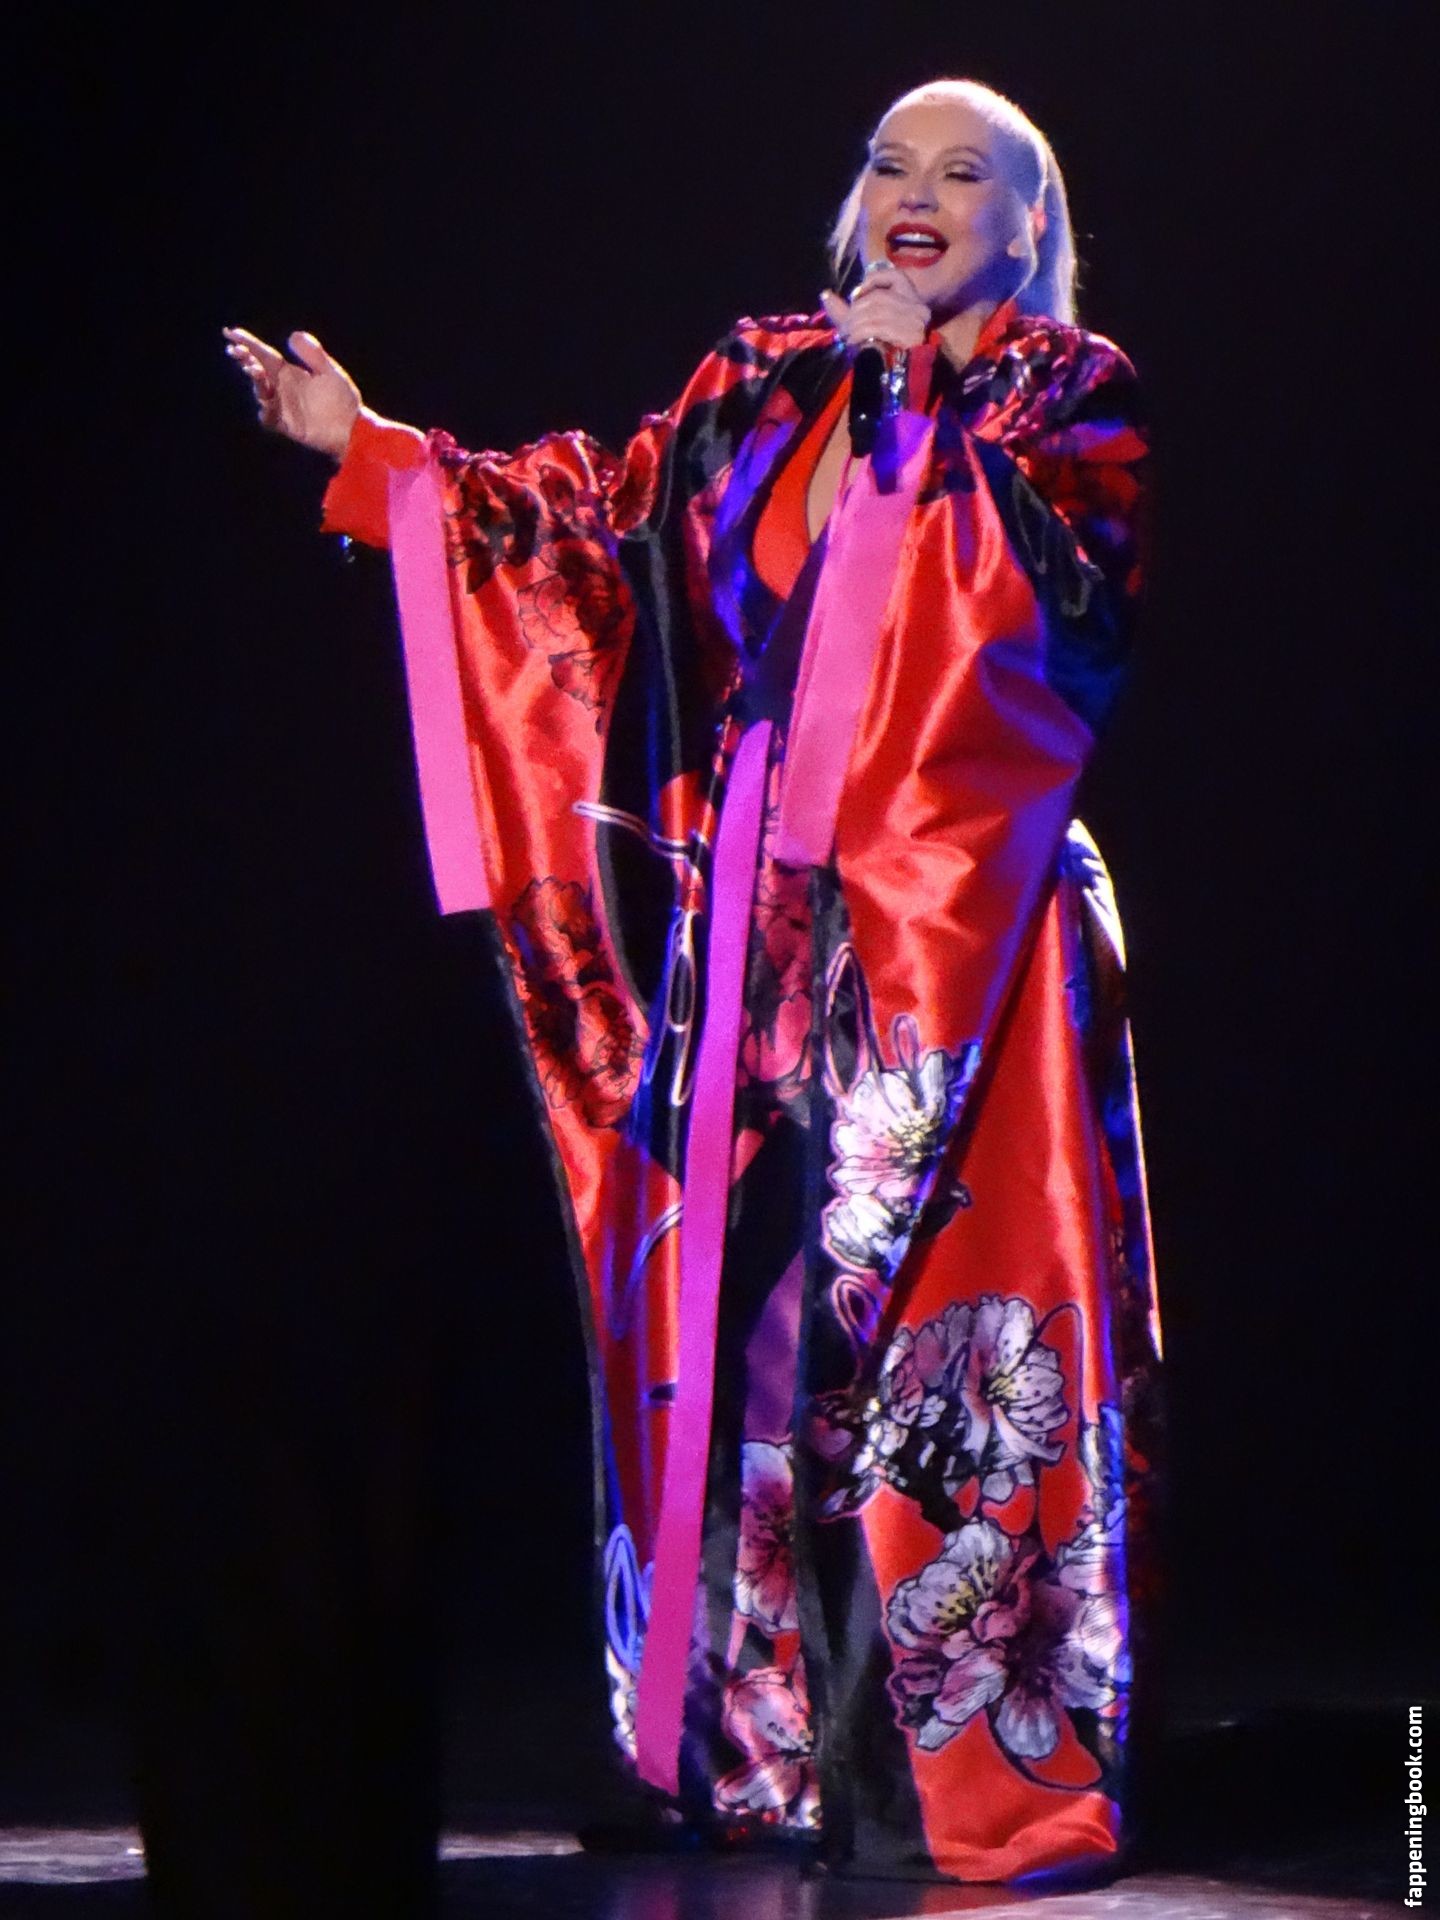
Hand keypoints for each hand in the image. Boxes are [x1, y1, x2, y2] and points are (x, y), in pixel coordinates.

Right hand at [222, 327, 362, 460]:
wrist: (353, 428)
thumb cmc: (343, 399)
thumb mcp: (330, 372)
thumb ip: (314, 355)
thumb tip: (293, 335)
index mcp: (289, 371)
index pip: (263, 354)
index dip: (247, 342)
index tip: (230, 333)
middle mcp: (281, 387)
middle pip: (256, 370)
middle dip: (245, 359)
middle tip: (238, 352)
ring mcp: (282, 406)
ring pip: (260, 392)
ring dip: (257, 382)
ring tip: (257, 371)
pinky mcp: (286, 425)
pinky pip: (269, 418)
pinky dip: (266, 411)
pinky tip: (267, 403)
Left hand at [820, 266, 929, 351]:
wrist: (903, 376)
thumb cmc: (884, 349)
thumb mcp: (865, 325)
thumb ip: (846, 310)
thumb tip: (824, 295)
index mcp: (912, 299)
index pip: (894, 276)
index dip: (872, 280)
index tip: (854, 296)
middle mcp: (917, 306)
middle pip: (879, 297)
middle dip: (855, 310)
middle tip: (843, 327)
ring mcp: (916, 320)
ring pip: (876, 312)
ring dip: (854, 324)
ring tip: (846, 336)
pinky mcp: (911, 335)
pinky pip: (878, 327)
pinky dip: (860, 333)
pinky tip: (852, 342)